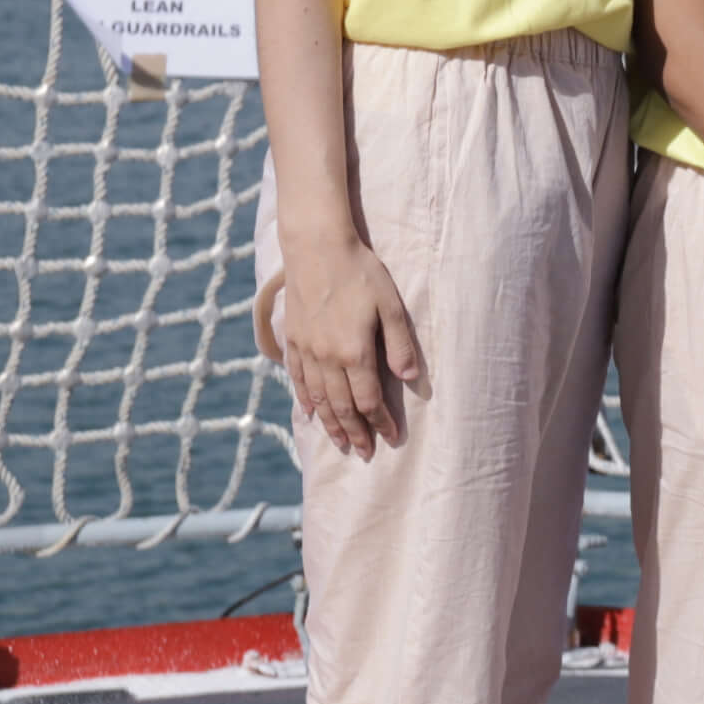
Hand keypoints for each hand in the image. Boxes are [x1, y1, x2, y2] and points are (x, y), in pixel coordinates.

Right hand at [260, 229, 424, 458]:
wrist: (316, 249)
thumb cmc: (361, 274)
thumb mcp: (390, 306)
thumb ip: (400, 345)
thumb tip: (410, 379)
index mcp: (354, 352)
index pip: (369, 401)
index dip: (380, 423)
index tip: (391, 439)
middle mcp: (327, 358)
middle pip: (342, 407)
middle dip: (356, 433)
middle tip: (365, 454)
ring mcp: (306, 351)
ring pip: (318, 398)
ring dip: (330, 424)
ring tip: (340, 442)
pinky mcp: (293, 340)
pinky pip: (298, 379)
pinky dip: (306, 399)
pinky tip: (311, 412)